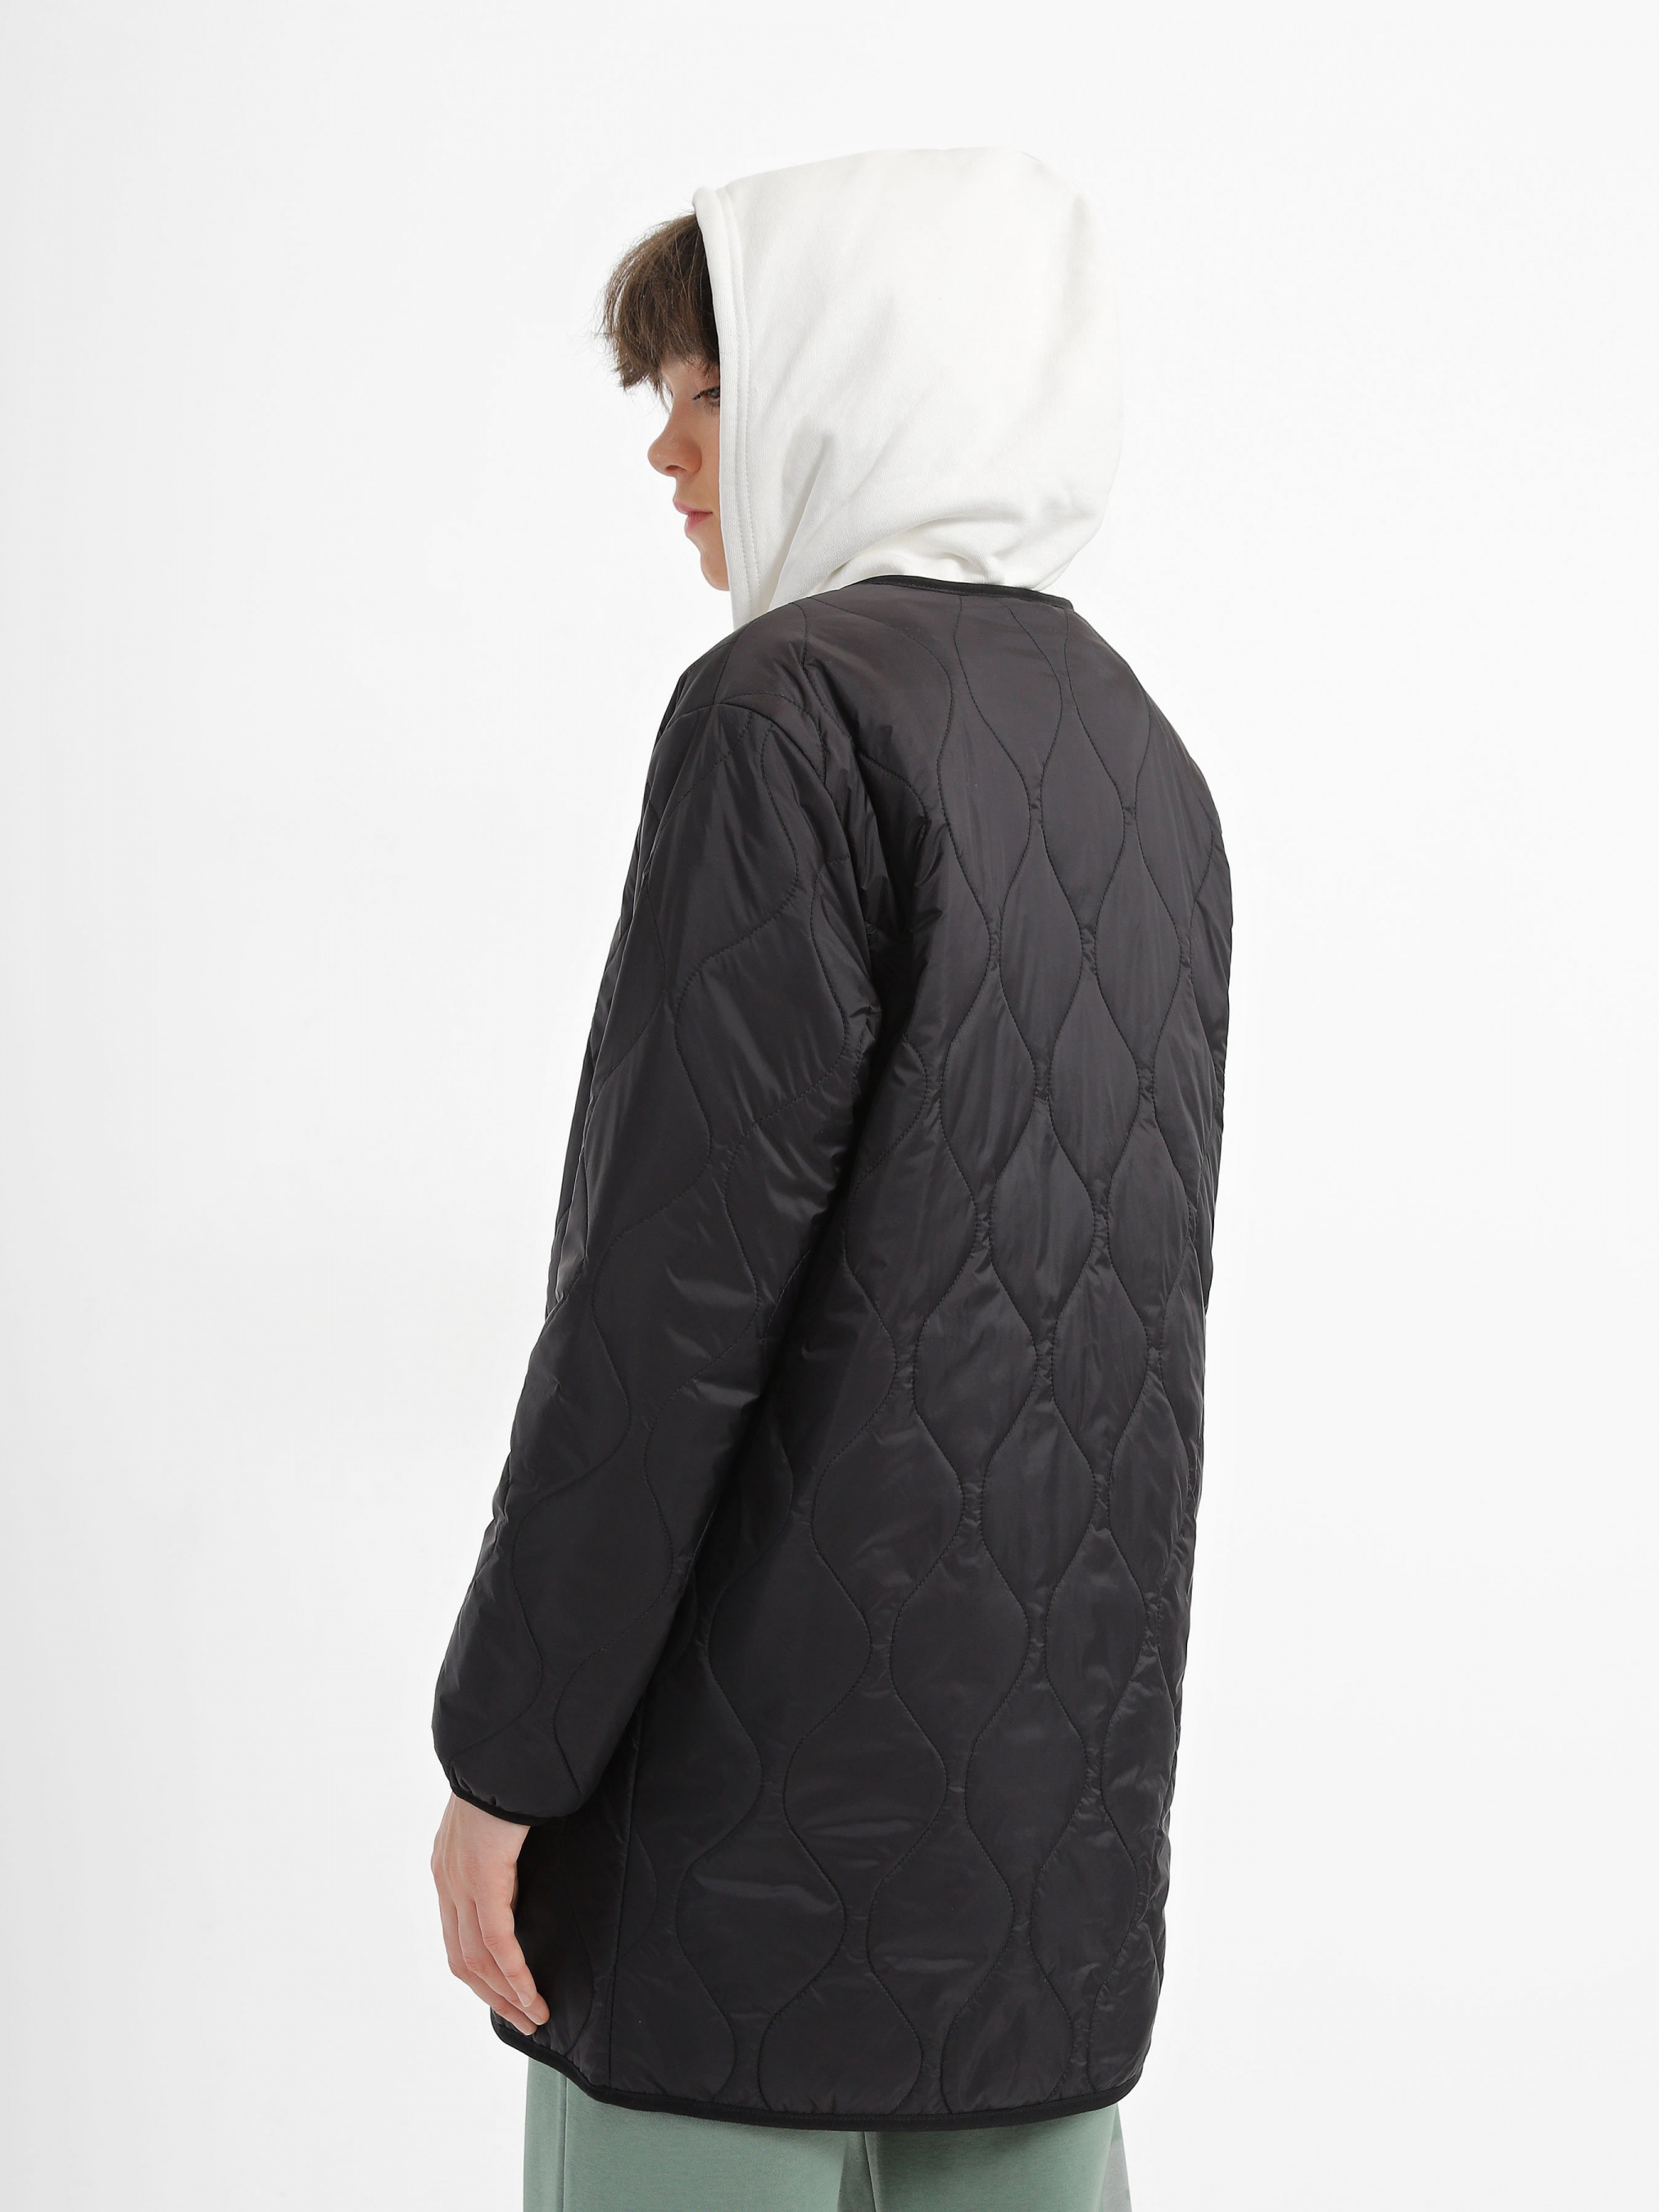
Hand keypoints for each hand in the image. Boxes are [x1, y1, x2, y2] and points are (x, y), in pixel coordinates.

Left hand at [431, 1792, 549, 2036]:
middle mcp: (447, 1881)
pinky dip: (514, 1975)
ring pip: (476, 1960)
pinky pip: (496, 1942)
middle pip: (462, 1960)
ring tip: (536, 2015)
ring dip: (507, 1995)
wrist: (502, 1751)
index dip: (482, 1974)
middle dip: (494, 1996)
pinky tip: (531, 1995)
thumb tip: (518, 1878)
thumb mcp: (500, 1825)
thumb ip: (501, 1856)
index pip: (458, 1938)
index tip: (510, 1996)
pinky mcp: (483, 1879)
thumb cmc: (510, 1778)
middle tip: (525, 2018)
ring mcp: (460, 1883)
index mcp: (448, 1868)